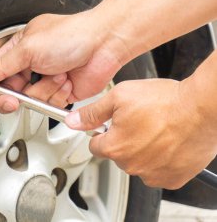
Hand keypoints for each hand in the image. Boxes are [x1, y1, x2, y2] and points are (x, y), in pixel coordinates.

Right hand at [0, 12, 126, 112]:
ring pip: (31, 100)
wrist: (105, 44)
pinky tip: (66, 80)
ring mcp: (46, 79)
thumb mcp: (30, 47)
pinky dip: (58, 94)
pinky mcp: (60, 92)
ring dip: (44, 90)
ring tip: (57, 74)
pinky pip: (49, 104)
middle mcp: (32, 64)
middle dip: (13, 95)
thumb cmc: (72, 35)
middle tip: (14, 97)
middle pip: (10, 90)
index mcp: (20, 48)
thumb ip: (4, 64)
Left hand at [65, 78, 216, 188]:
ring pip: (138, 164)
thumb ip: (92, 113)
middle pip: (117, 154)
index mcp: (114, 147)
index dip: (102, 132)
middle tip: (140, 122)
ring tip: (157, 130)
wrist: (202, 108)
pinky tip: (168, 142)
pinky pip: (158, 172)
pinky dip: (161, 160)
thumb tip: (73, 121)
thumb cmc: (165, 101)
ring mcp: (153, 174)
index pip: (95, 145)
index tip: (110, 126)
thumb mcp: (119, 96)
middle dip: (124, 140)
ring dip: (143, 151)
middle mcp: (132, 165)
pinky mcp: (173, 178)